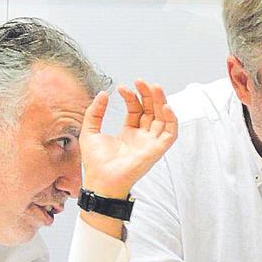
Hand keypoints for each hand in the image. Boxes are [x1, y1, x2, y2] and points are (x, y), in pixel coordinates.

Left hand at [79, 80, 176, 198]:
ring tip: (154, 87)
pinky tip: (165, 107)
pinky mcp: (156, 150)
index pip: (136, 109)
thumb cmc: (95, 163)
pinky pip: (170, 133)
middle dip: (148, 94)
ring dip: (161, 101)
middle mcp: (142, 137)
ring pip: (162, 118)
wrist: (100, 180)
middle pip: (151, 111)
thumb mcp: (90, 131)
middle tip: (141, 81)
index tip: (121, 87)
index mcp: (129, 133)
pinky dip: (171, 120)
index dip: (131, 96)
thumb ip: (95, 112)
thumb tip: (104, 94)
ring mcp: (150, 143)